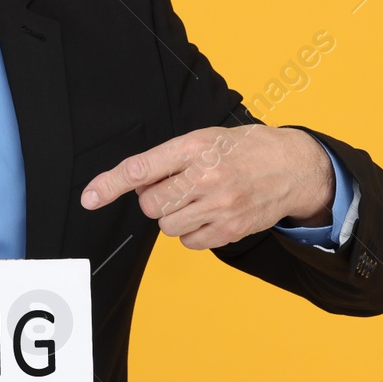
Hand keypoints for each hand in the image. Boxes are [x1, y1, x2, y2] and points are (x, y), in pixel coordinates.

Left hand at [80, 125, 332, 249]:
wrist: (293, 167)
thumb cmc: (243, 150)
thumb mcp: (205, 139)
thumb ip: (168, 159)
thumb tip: (135, 185)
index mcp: (195, 147)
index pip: (141, 168)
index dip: (111, 184)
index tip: (89, 197)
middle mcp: (206, 177)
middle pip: (150, 205)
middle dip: (156, 199)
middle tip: (178, 187)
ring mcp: (219, 206)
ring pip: (167, 226)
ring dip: (174, 216)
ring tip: (200, 198)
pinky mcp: (230, 229)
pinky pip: (189, 242)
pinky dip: (193, 232)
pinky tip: (211, 214)